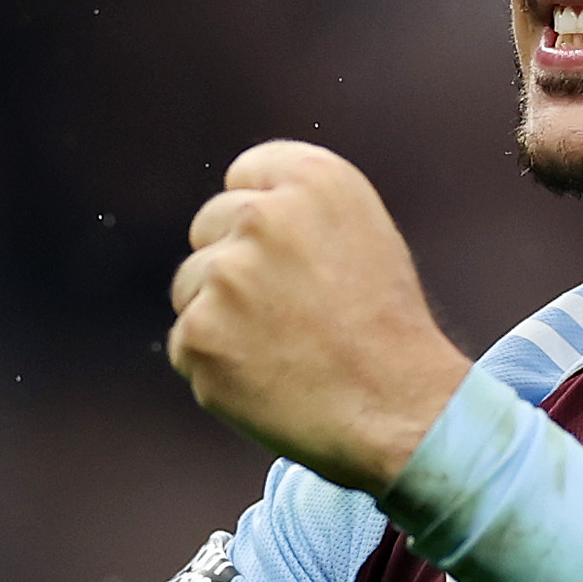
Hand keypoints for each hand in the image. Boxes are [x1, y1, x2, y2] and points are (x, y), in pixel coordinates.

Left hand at [167, 142, 471, 496]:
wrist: (397, 408)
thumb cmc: (387, 329)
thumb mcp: (365, 235)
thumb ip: (301, 211)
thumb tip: (237, 217)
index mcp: (314, 181)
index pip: (246, 173)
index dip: (261, 218)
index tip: (283, 253)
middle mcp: (263, 216)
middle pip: (208, 226)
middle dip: (233, 263)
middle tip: (286, 311)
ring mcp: (225, 275)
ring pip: (190, 287)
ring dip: (219, 316)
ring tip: (281, 349)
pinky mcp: (199, 333)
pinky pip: (186, 344)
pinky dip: (214, 366)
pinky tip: (265, 379)